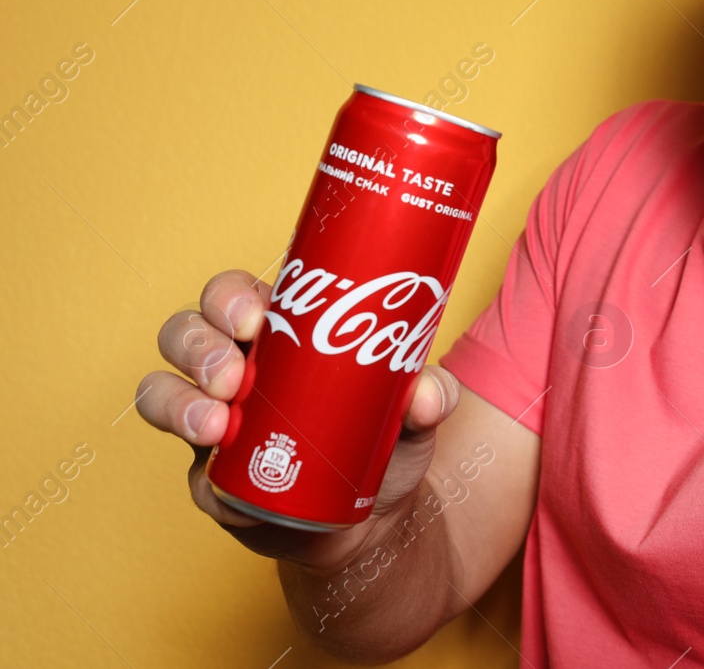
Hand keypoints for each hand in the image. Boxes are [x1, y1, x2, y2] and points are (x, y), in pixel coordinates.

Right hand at [136, 269, 461, 572]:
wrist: (377, 520)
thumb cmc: (385, 440)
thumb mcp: (415, 412)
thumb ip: (431, 396)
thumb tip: (424, 395)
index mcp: (279, 334)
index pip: (235, 295)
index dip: (230, 297)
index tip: (255, 316)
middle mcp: (235, 368)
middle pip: (185, 332)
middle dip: (198, 346)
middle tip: (233, 375)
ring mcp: (214, 421)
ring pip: (160, 391)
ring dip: (177, 402)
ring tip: (216, 425)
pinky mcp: (210, 479)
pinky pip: (185, 472)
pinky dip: (200, 476)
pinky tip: (224, 479)